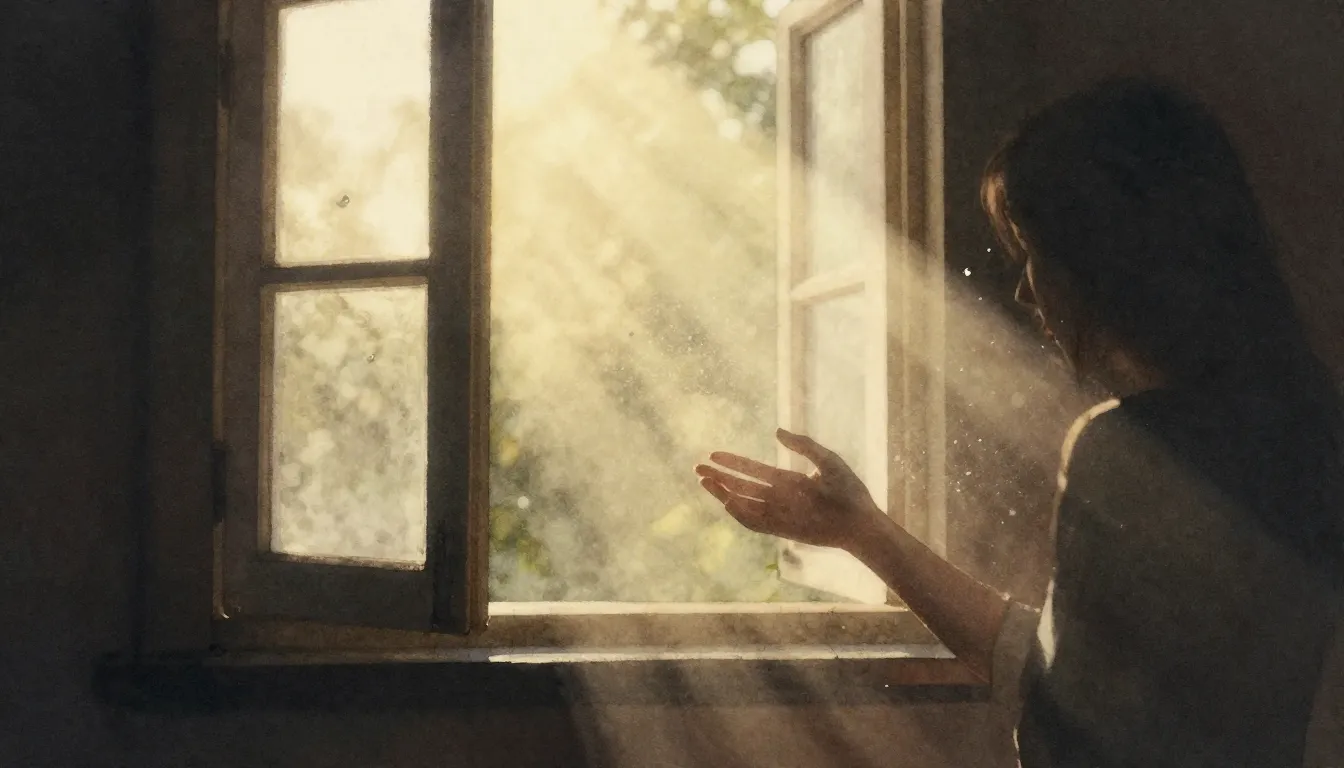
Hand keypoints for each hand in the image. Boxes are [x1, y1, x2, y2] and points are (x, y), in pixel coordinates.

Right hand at [694, 428, 883, 550]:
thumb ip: (803, 446)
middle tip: (697, 469)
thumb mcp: (828, 460)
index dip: (733, 462)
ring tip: (705, 482)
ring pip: (744, 504)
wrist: (861, 521)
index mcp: (788, 480)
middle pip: (742, 486)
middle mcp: (779, 497)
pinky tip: (726, 501)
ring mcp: (779, 514)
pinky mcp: (782, 530)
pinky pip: (755, 523)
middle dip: (720, 478)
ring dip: (723, 494)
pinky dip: (739, 514)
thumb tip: (776, 431)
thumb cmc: (850, 490)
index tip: (713, 454)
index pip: (753, 470)